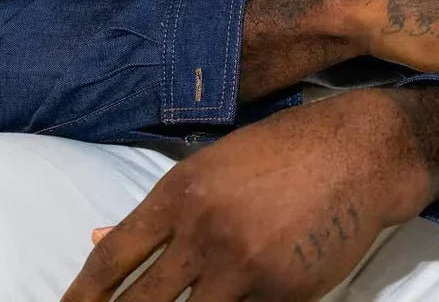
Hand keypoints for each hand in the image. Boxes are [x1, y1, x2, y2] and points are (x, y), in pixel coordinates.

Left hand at [61, 90, 438, 301]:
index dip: (82, 295)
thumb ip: (158, 208)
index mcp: (182, 190)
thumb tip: (95, 236)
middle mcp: (204, 231)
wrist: (355, 153)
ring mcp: (242, 267)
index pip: (115, 256)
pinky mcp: (279, 295)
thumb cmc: (280, 152)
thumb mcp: (212, 166)